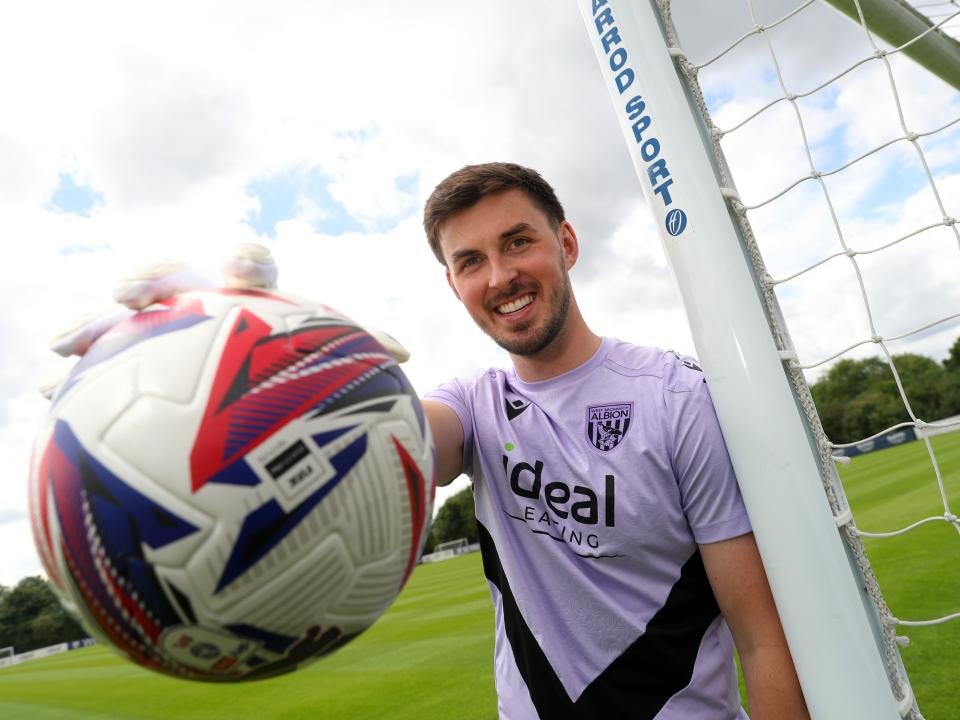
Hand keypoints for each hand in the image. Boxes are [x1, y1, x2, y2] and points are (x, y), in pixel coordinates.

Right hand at [42, 244, 407, 395]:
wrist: (254, 368)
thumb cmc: (294, 358)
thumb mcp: (326, 356)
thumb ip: (358, 348)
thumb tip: (410, 353)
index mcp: (251, 292)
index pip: (247, 264)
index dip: (243, 261)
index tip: (244, 272)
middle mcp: (201, 299)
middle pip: (171, 277)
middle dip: (153, 277)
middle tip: (134, 292)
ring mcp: (160, 326)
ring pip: (118, 319)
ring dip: (93, 325)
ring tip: (61, 345)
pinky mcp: (130, 360)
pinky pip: (95, 365)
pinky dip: (72, 378)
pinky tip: (43, 400)